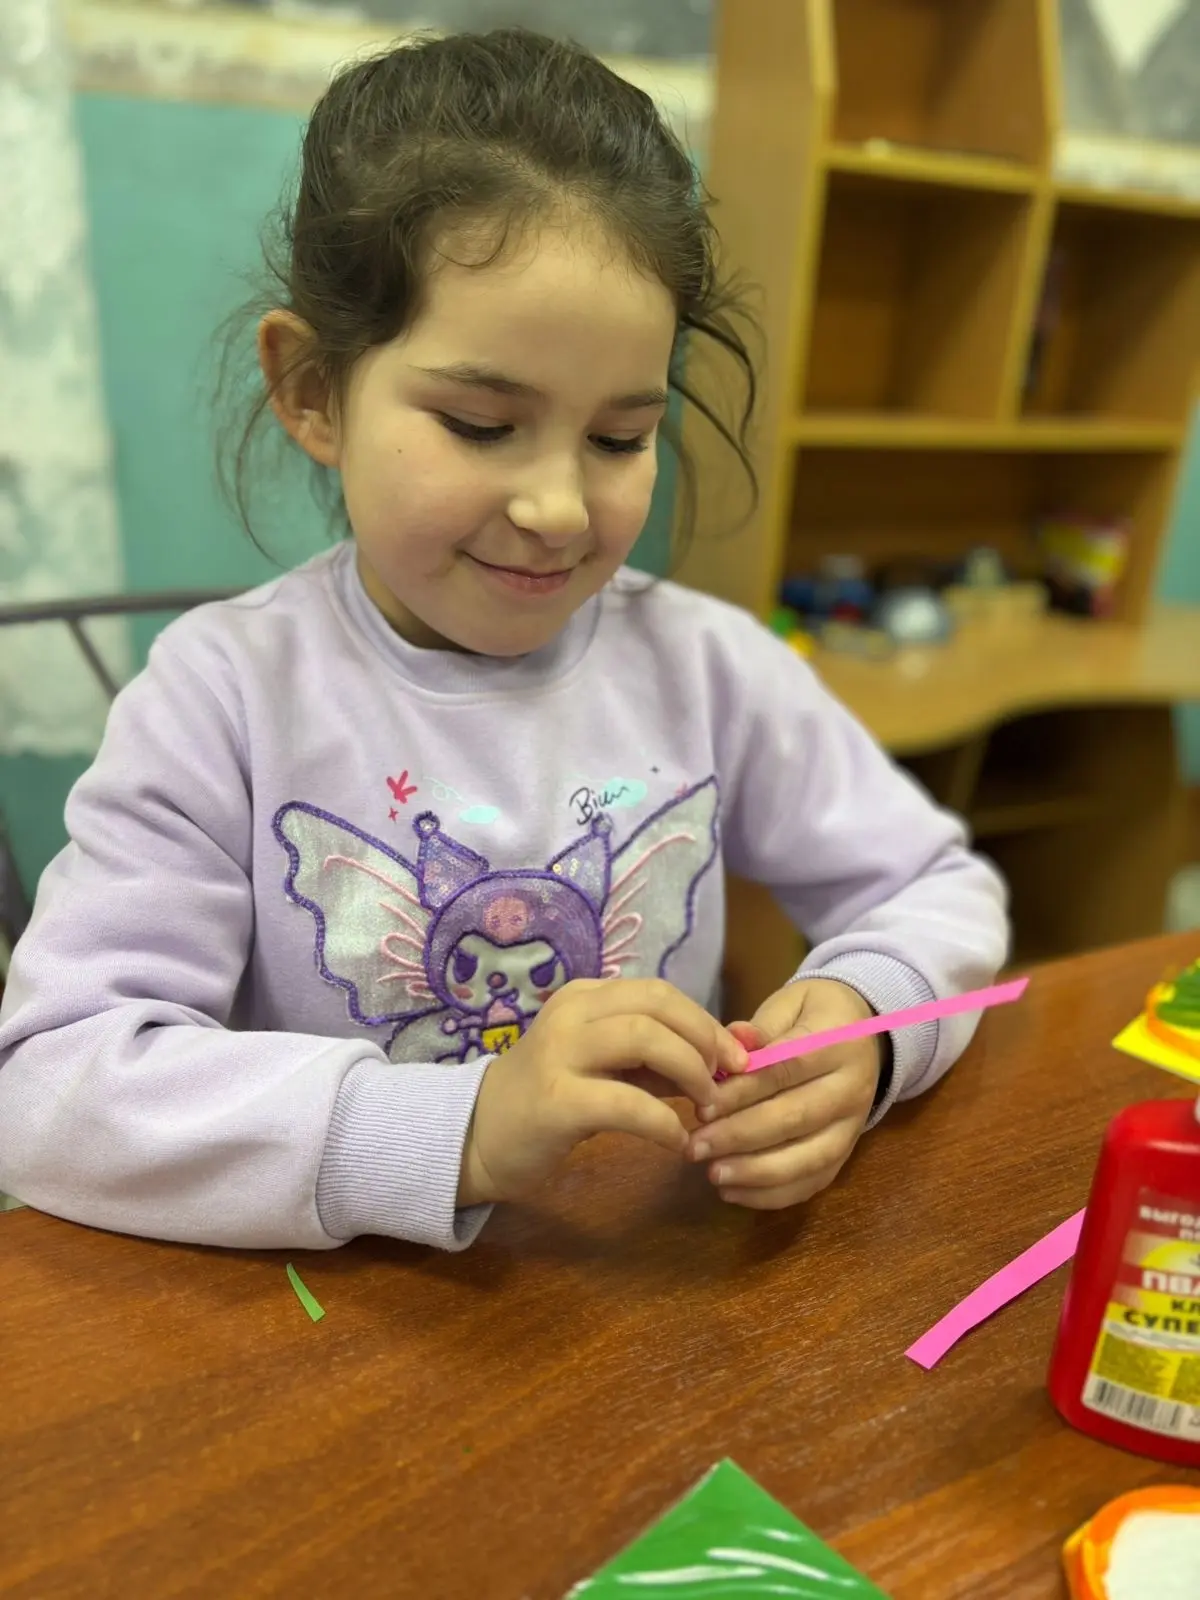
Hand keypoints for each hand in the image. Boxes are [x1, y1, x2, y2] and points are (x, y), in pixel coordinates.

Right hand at [457, 978, 745, 1205]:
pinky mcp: (556, 1101)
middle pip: (658, 1005)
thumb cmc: (551, 1100)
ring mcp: (560, 1054)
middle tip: (729, 1079)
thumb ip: (659, 1057)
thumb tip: (732, 1052)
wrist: (478, 1136)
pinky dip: (664, 1122)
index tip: (737, 1056)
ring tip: (707, 1106)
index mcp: (584, 997)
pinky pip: (628, 1103)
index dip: (706, 1021)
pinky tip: (676, 1142)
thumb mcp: (607, 1068)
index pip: (659, 992)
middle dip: (706, 1040)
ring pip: (645, 1039)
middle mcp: (571, 1014)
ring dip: (691, 1072)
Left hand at [686, 978, 881, 1210]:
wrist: (865, 1034)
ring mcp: (854, 1125)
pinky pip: (815, 1181)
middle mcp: (852, 1087)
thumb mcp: (789, 1005)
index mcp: (837, 1042)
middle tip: (696, 1147)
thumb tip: (730, 1042)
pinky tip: (734, 1192)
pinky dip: (774, 1194)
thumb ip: (759, 1028)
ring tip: (712, 1175)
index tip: (701, 1107)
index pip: (785, 1070)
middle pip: (796, 1117)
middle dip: (741, 1136)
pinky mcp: (847, 1153)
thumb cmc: (814, 1015)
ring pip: (809, 1158)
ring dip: (757, 1173)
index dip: (741, 1091)